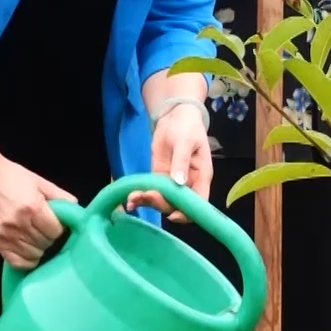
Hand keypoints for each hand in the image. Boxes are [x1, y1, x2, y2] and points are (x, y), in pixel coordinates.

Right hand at [0, 150, 76, 270]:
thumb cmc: (14, 178)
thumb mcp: (41, 183)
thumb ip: (62, 197)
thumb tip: (77, 212)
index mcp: (33, 208)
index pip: (55, 231)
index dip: (59, 228)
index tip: (56, 224)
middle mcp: (19, 223)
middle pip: (45, 243)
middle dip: (50, 238)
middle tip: (46, 230)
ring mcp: (6, 234)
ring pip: (33, 254)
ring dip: (39, 248)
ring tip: (37, 237)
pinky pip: (16, 262)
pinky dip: (26, 260)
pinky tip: (29, 250)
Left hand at [138, 101, 213, 220]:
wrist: (174, 116)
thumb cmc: (187, 127)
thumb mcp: (185, 141)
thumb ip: (181, 161)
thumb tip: (178, 182)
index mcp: (201, 177)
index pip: (199, 202)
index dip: (188, 212)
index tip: (172, 214)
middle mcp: (188, 184)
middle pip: (177, 205)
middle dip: (161, 204)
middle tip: (145, 195)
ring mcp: (172, 183)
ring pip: (163, 201)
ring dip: (148, 202)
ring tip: (132, 199)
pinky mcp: (159, 178)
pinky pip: (152, 192)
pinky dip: (141, 197)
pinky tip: (130, 200)